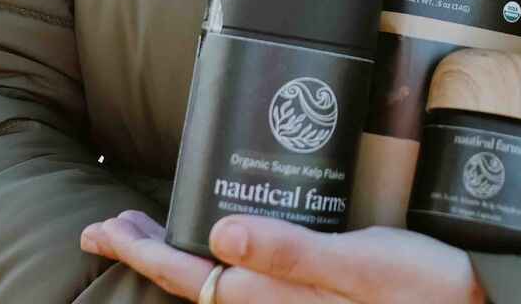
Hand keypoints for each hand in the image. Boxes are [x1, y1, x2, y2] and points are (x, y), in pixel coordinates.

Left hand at [81, 209, 484, 303]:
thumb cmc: (419, 291)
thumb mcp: (359, 264)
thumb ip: (291, 252)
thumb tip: (220, 233)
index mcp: (269, 295)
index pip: (186, 272)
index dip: (140, 250)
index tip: (102, 230)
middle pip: (191, 279)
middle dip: (148, 249)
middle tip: (110, 224)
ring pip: (215, 282)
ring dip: (180, 255)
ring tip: (149, 230)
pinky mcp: (309, 302)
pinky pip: (246, 284)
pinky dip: (220, 260)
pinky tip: (224, 245)